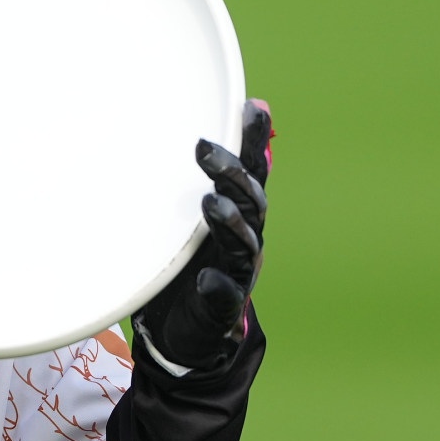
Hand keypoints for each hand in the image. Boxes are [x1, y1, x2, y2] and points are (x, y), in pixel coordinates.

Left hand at [133, 100, 270, 375]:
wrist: (186, 334)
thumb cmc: (186, 266)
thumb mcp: (188, 218)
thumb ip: (198, 182)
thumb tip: (191, 133)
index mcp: (239, 215)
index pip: (252, 172)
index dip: (253, 141)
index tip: (252, 106)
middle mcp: (245, 241)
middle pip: (251, 201)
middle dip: (232, 174)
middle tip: (204, 149)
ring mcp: (238, 274)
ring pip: (244, 244)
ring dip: (230, 222)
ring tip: (211, 203)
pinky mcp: (223, 308)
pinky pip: (225, 296)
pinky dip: (218, 286)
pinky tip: (206, 279)